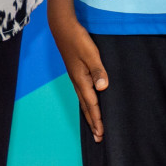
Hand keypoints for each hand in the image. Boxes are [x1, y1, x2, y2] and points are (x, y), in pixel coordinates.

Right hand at [50, 13, 108, 140]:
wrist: (63, 28)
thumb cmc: (78, 39)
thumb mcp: (91, 54)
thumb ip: (98, 70)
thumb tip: (102, 88)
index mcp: (81, 79)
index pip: (92, 104)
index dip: (97, 119)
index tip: (101, 134)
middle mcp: (77, 82)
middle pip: (86, 106)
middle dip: (93, 122)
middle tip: (98, 138)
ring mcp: (75, 77)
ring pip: (83, 101)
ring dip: (89, 114)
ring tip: (94, 126)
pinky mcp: (76, 72)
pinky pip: (82, 94)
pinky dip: (87, 104)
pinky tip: (89, 103)